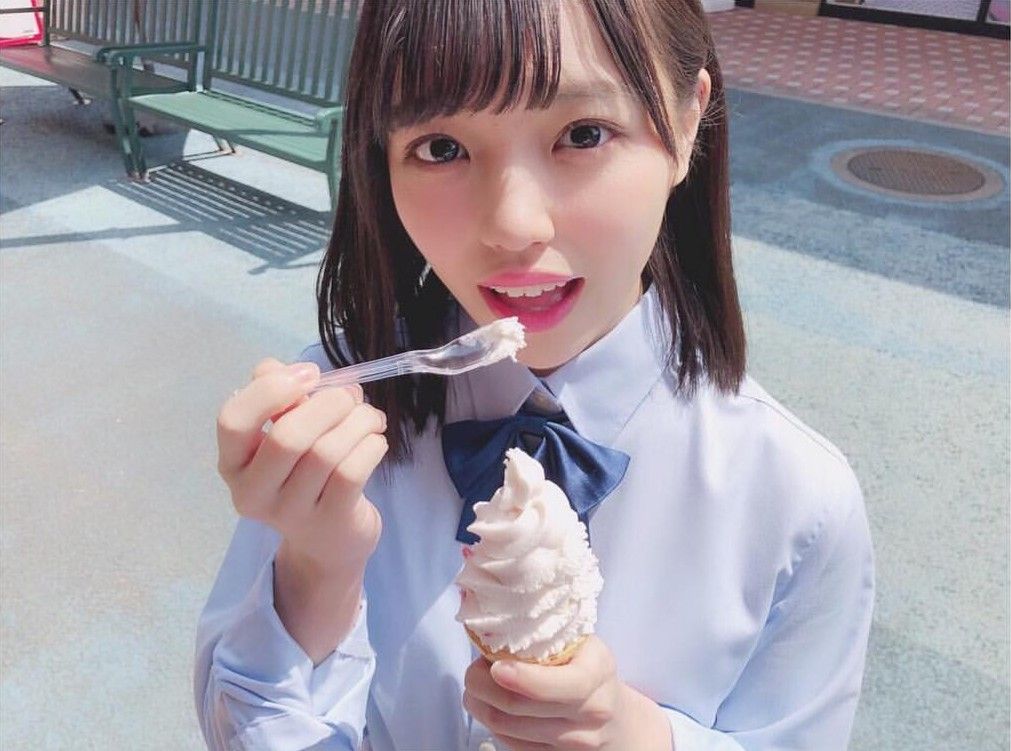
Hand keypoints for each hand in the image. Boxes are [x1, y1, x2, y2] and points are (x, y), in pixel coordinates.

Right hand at [216, 358, 387, 571]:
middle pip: (287, 437)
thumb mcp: (287, 432)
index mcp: (234, 462)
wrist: (329, 540)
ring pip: (326, 452)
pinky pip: (352, 472)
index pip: (233, 420)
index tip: (310, 374)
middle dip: (329, 404)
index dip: (272, 389)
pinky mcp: (329, 522)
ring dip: (358, 421)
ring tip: (370, 417)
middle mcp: (252, 492)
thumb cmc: (305, 473)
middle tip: (350, 397)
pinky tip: (375, 440)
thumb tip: (291, 370)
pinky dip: (371, 445)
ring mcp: (290, 513)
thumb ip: (282, 396)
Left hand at [462, 636, 672, 750]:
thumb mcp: (584, 644)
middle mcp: (590, 712)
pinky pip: (510, 744)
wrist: (617, 721)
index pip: (560, 684)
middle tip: (474, 669)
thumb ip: (548, 633)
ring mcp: (573, 742)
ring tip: (477, 685)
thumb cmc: (591, 671)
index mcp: (597, 673)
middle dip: (483, 686)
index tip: (495, 666)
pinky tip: (491, 705)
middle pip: (520, 707)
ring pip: (507, 728)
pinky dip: (492, 723)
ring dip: (480, 704)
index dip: (522, 678)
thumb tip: (496, 618)